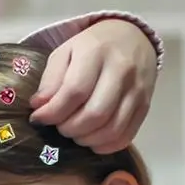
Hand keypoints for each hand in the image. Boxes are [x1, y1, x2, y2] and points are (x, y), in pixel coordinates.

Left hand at [29, 19, 157, 153]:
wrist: (132, 38)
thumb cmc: (91, 48)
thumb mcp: (65, 52)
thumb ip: (50, 80)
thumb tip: (38, 107)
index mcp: (96, 52)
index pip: (74, 92)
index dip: (52, 112)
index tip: (38, 118)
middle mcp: (122, 71)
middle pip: (95, 114)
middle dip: (69, 128)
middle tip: (59, 126)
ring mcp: (137, 90)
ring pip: (111, 129)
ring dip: (86, 139)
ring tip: (74, 132)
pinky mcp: (145, 105)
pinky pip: (126, 136)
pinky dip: (104, 145)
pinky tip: (91, 139)